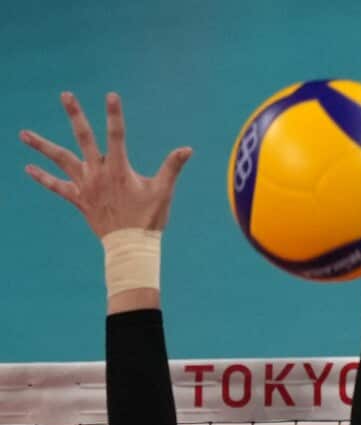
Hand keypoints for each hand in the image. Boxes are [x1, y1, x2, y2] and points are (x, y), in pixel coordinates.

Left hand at [20, 91, 191, 238]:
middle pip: (83, 138)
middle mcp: (98, 173)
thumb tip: (187, 149)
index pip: (117, 135)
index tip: (111, 96)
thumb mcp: (163, 191)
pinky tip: (29, 169)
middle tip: (65, 95)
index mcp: (119, 168)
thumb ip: (172, 167)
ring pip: (61, 160)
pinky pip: (57, 187)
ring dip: (41, 146)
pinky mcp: (78, 199)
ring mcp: (85, 185)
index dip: (114, 115)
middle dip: (75, 115)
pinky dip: (43, 178)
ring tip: (23, 134)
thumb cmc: (149, 218)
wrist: (130, 245)